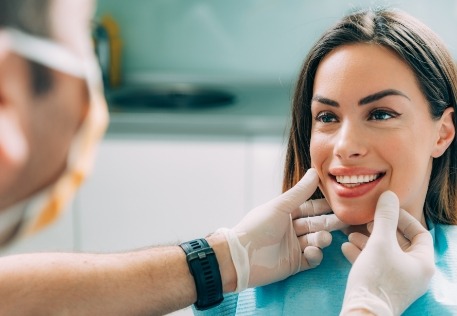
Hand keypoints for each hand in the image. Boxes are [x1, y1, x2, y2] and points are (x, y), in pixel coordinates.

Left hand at [218, 168, 344, 291]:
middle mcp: (290, 229)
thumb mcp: (279, 206)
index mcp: (286, 213)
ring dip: (321, 239)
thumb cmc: (257, 227)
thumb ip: (299, 192)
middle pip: (316, 224)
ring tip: (322, 239)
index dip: (324, 206)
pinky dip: (315, 255)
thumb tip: (314, 171)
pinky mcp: (294, 264)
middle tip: (346, 220)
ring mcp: (293, 247)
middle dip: (330, 222)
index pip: (310, 207)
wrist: (242, 257)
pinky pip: (311, 259)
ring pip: (315, 241)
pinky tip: (311, 252)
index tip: (340, 202)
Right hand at [340, 191, 434, 315]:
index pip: (420, 233)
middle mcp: (414, 272)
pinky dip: (363, 254)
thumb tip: (389, 195)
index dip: (403, 218)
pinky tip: (346, 247)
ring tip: (351, 233)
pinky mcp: (382, 287)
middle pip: (400, 242)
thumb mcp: (380, 242)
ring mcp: (398, 281)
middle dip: (380, 229)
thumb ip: (385, 217)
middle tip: (366, 221)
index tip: (385, 210)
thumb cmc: (376, 277)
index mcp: (422, 262)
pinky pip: (375, 265)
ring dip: (368, 241)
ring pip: (385, 253)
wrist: (362, 312)